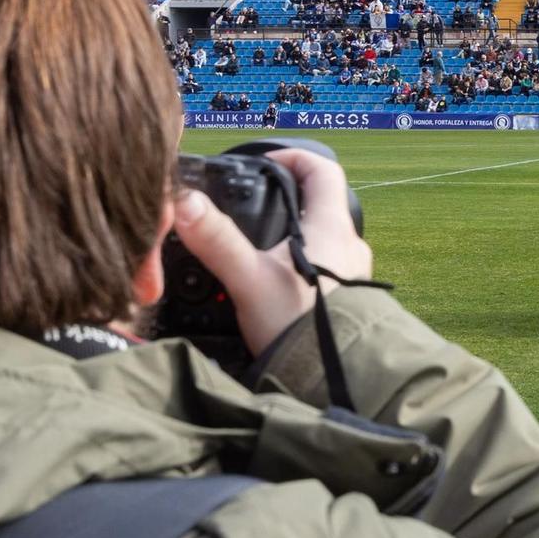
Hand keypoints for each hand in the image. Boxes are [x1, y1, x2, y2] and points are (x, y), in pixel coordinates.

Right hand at [171, 149, 372, 355]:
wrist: (336, 380)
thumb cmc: (298, 327)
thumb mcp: (247, 280)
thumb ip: (215, 240)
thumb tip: (184, 202)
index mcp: (332, 227)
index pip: (323, 169)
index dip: (293, 157)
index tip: (264, 164)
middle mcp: (350, 246)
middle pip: (320, 204)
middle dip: (285, 203)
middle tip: (250, 211)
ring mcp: (354, 275)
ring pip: (322, 240)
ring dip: (291, 239)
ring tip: (256, 252)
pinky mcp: (351, 302)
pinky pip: (325, 270)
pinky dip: (299, 268)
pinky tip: (274, 286)